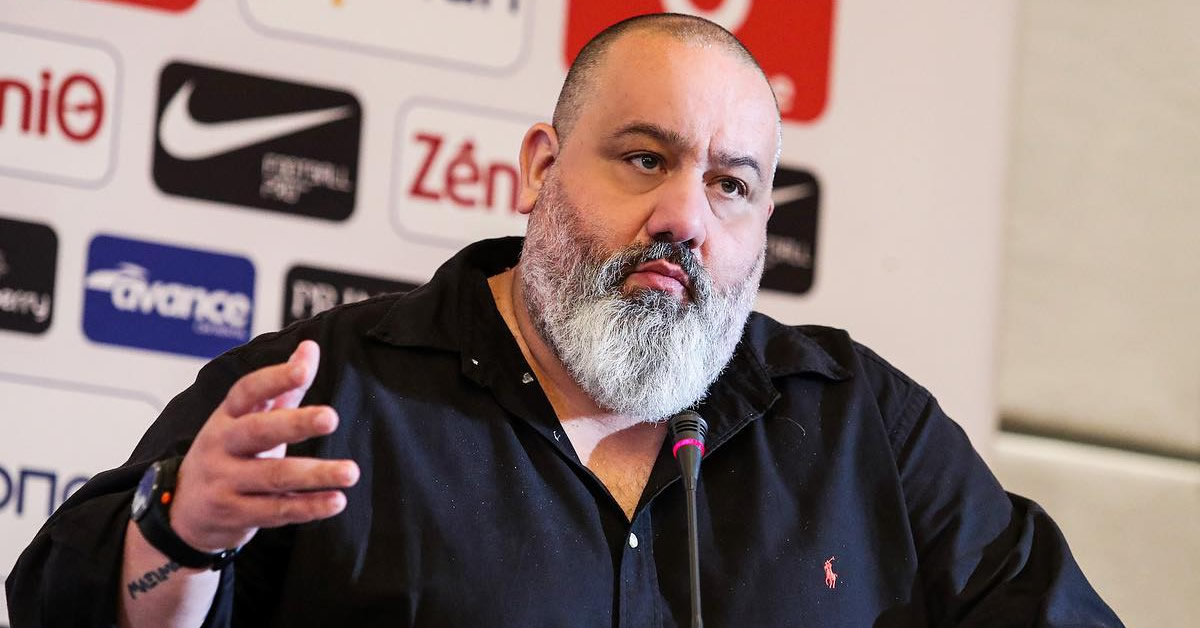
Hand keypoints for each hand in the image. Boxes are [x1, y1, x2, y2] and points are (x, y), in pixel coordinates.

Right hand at [168, 340, 359, 551]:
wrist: (183, 511)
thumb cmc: (228, 455)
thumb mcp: (246, 419)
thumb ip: (282, 388)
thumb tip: (310, 348)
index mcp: (227, 416)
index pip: (248, 391)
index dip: (275, 378)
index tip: (304, 369)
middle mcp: (222, 446)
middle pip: (259, 431)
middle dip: (296, 424)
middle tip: (331, 417)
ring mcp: (225, 482)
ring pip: (274, 476)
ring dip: (315, 474)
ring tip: (350, 472)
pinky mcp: (235, 514)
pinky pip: (276, 510)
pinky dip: (308, 507)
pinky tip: (336, 501)